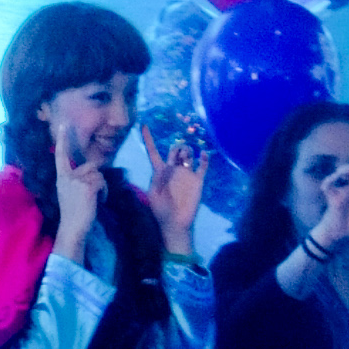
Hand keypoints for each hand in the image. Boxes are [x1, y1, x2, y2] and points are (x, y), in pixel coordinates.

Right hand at [50, 124, 103, 255]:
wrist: (72, 228)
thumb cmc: (73, 213)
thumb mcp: (70, 193)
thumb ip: (77, 180)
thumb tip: (92, 171)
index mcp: (61, 177)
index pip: (61, 156)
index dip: (63, 140)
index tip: (63, 125)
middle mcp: (67, 176)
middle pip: (90, 166)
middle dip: (96, 178)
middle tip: (93, 194)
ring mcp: (77, 181)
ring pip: (98, 174)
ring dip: (102, 186)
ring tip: (96, 199)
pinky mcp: (88, 187)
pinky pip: (102, 182)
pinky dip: (104, 192)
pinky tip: (100, 201)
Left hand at [138, 127, 204, 253]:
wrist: (176, 223)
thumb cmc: (161, 211)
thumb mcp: (154, 195)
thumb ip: (158, 180)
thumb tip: (167, 167)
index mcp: (159, 172)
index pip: (153, 152)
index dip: (149, 139)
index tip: (144, 125)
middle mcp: (173, 169)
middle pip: (174, 151)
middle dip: (176, 147)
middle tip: (178, 153)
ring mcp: (186, 174)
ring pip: (187, 155)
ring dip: (187, 151)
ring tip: (185, 157)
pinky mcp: (197, 180)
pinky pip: (202, 166)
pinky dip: (204, 158)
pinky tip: (203, 154)